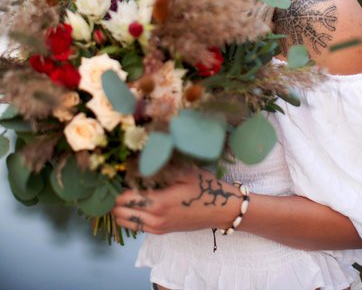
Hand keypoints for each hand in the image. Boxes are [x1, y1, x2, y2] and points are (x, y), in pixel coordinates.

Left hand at [112, 168, 241, 234]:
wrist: (221, 209)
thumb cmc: (205, 187)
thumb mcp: (186, 171)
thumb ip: (162, 166)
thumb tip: (141, 157)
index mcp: (159, 202)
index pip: (125, 198)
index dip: (116, 187)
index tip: (112, 175)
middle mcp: (155, 218)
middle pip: (120, 212)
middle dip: (114, 198)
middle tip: (113, 182)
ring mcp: (157, 227)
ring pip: (125, 222)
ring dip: (119, 209)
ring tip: (120, 192)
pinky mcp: (161, 231)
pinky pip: (136, 227)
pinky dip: (129, 216)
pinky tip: (132, 203)